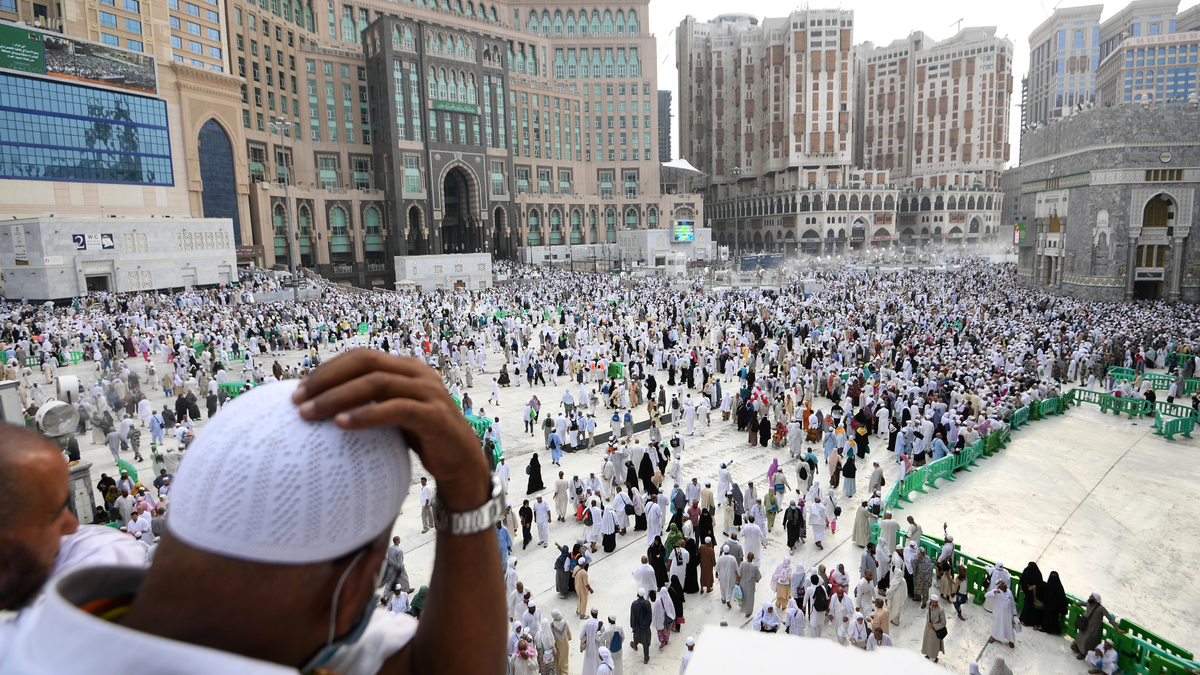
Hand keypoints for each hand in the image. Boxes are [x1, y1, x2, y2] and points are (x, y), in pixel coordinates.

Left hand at [293, 350, 490, 511]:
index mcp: (406, 367)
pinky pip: (394, 409)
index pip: (360, 356)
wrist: (461, 461)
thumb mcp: (393, 413)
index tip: (298, 390)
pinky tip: (341, 425)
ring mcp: (428, 392)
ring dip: (338, 397)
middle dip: (326, 379)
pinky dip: (365, 415)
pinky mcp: (434, 415)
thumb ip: (370, 402)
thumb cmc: (421, 437)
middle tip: (297, 401)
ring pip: (376, 382)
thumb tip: (320, 406)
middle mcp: (418, 373)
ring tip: (310, 414)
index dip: (328, 369)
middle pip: (365, 362)